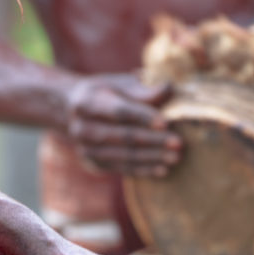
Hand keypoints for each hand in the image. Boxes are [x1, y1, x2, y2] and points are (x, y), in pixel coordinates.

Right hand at [64, 73, 182, 177]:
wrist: (74, 111)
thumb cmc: (105, 93)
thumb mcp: (119, 84)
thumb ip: (142, 90)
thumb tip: (168, 90)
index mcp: (87, 101)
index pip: (119, 111)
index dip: (143, 117)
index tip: (166, 123)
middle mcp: (82, 127)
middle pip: (123, 136)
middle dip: (153, 140)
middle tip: (178, 143)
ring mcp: (86, 148)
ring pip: (124, 155)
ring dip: (152, 157)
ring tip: (175, 157)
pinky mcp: (94, 163)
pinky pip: (122, 168)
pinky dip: (143, 170)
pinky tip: (162, 170)